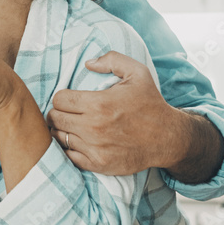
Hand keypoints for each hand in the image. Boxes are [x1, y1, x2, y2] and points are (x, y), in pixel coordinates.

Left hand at [47, 51, 186, 175]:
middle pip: (55, 119)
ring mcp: (94, 148)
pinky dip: (70, 148)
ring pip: (59, 137)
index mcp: (98, 104)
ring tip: (72, 126)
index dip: (62, 97)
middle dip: (59, 113)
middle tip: (68, 112)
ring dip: (62, 130)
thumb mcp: (137, 72)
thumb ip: (112, 60)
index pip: (59, 100)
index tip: (70, 99)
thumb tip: (88, 63)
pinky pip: (68, 156)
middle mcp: (93, 128)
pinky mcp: (97, 164)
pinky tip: (78, 141)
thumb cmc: (150, 104)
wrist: (168, 138)